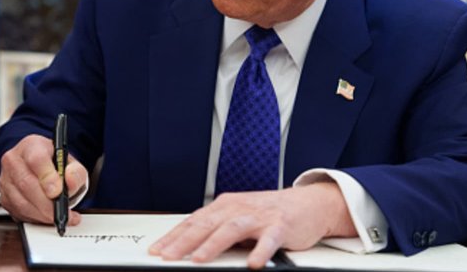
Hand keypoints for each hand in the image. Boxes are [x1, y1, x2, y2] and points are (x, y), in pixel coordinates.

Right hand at [0, 134, 86, 226]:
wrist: (39, 168)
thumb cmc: (54, 164)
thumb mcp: (71, 163)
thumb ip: (75, 171)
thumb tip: (70, 180)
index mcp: (32, 146)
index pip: (36, 159)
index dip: (47, 177)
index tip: (58, 191)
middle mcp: (14, 160)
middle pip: (27, 183)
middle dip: (46, 203)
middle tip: (62, 211)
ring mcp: (5, 180)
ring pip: (21, 201)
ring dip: (42, 214)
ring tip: (59, 217)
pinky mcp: (4, 198)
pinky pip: (18, 212)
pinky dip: (35, 219)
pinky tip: (47, 218)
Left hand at [149, 182, 355, 268]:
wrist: (310, 203)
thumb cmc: (271, 213)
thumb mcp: (240, 217)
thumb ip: (218, 228)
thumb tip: (188, 246)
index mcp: (226, 206)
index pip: (194, 221)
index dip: (174, 236)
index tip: (156, 251)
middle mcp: (240, 208)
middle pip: (207, 224)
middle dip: (184, 242)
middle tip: (166, 256)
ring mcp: (260, 216)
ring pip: (232, 229)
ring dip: (213, 244)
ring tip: (198, 259)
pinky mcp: (281, 225)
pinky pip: (269, 239)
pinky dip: (260, 251)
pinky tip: (252, 264)